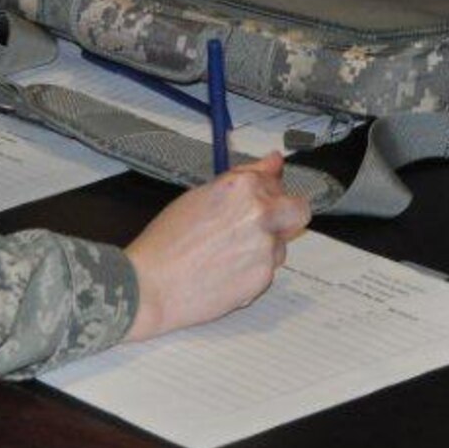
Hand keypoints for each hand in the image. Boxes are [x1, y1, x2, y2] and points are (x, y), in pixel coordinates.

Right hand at [122, 155, 310, 341]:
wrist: (150, 286)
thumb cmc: (165, 242)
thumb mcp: (200, 196)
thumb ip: (245, 177)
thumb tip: (273, 161)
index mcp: (243, 187)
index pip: (277, 182)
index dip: (268, 192)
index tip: (260, 199)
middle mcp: (261, 214)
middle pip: (298, 212)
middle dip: (284, 217)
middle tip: (257, 227)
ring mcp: (265, 248)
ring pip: (281, 244)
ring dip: (264, 247)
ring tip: (225, 254)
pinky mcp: (263, 279)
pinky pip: (268, 270)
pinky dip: (252, 271)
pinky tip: (224, 272)